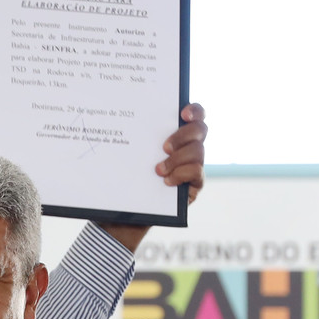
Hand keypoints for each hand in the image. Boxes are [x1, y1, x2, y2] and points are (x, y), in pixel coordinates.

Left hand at [99, 102, 207, 249]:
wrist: (129, 209)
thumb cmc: (129, 177)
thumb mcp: (130, 154)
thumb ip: (134, 135)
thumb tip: (117, 115)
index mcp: (176, 133)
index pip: (195, 114)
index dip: (195, 110)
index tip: (183, 113)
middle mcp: (190, 146)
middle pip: (201, 129)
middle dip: (183, 136)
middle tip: (164, 147)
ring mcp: (195, 164)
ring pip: (198, 151)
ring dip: (177, 159)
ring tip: (158, 170)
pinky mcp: (195, 183)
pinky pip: (196, 172)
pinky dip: (181, 174)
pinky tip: (166, 181)